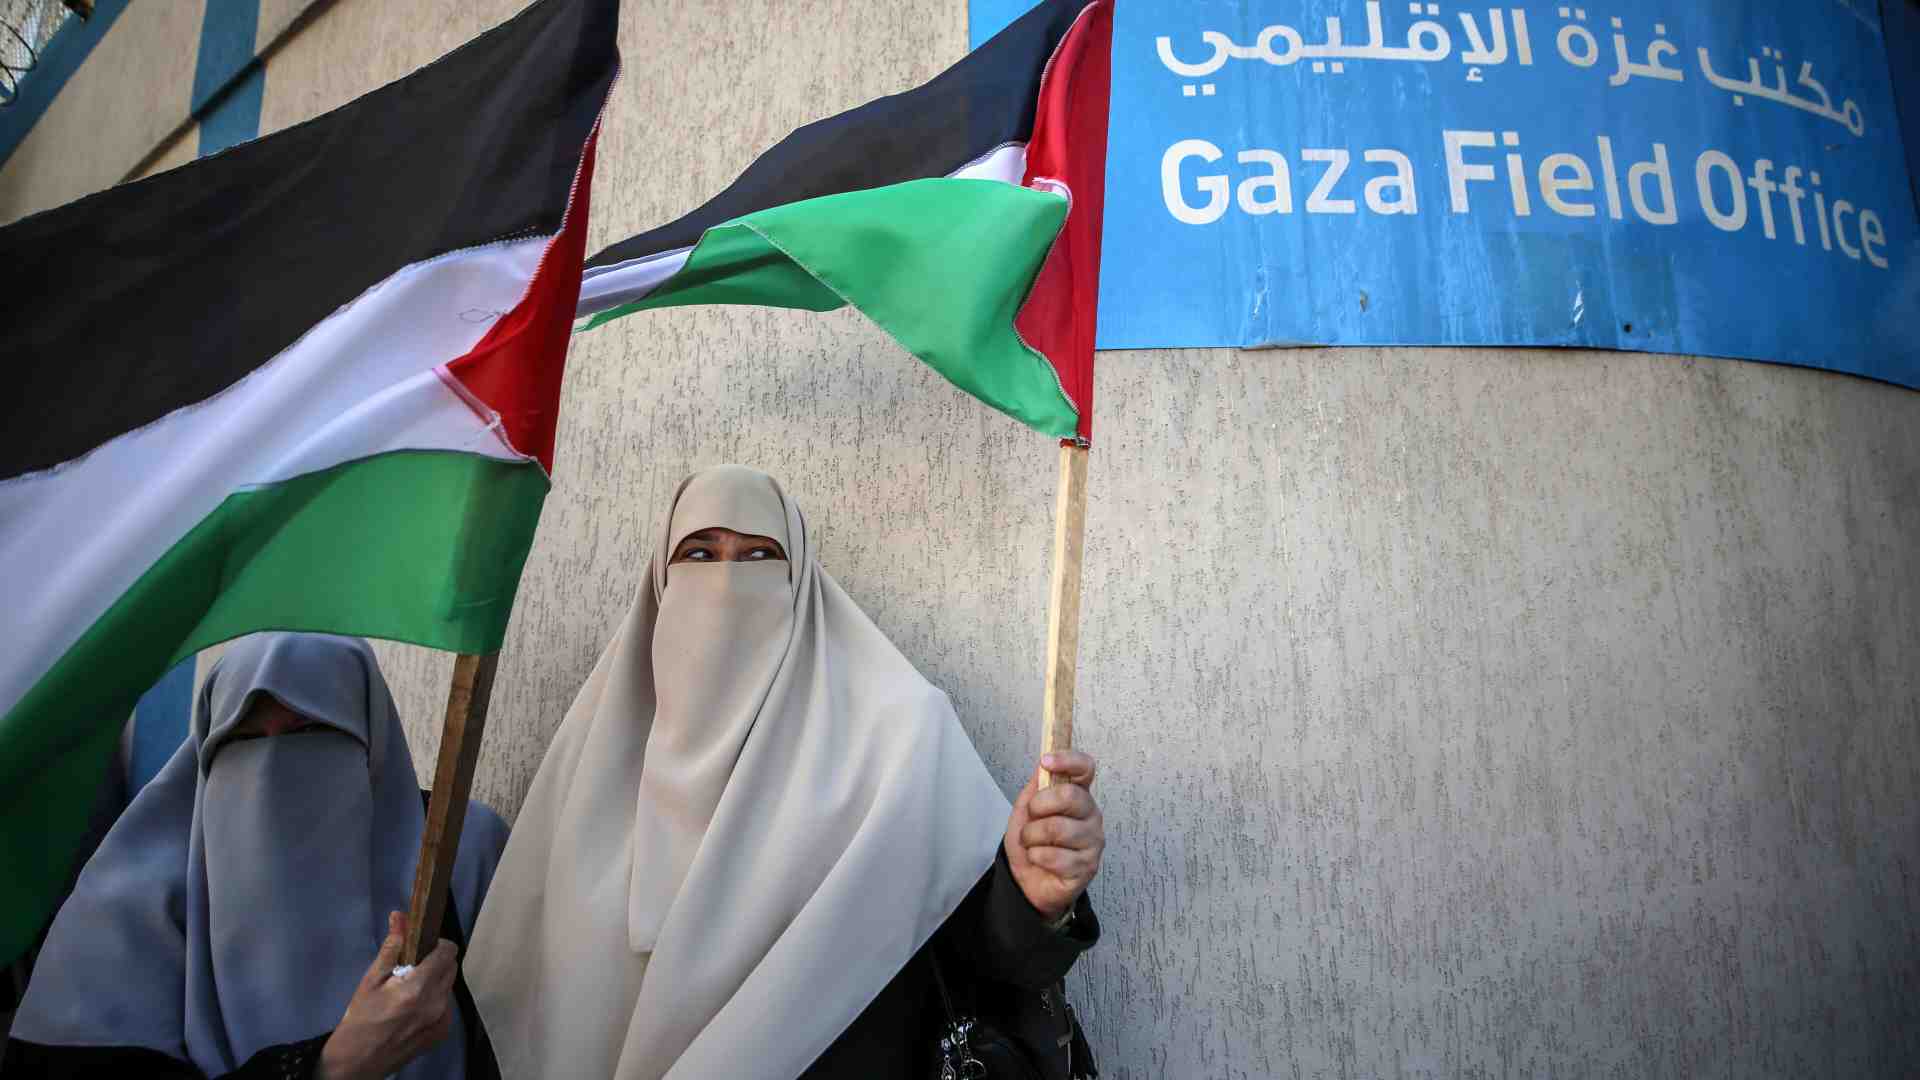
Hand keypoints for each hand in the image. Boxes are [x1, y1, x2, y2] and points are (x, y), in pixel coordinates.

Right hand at [317, 912, 457, 1079]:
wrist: (357, 1061)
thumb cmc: (360, 1018)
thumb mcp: (371, 979)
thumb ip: (391, 947)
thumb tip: (400, 916)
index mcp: (418, 988)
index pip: (447, 952)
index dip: (437, 944)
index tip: (422, 947)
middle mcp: (436, 1003)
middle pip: (451, 967)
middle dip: (435, 961)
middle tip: (411, 968)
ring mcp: (442, 1020)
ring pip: (448, 986)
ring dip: (436, 981)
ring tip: (410, 991)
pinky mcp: (442, 1033)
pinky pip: (446, 1005)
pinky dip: (435, 1000)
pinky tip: (413, 1008)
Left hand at [1004, 751, 1103, 922]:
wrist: (1027, 880)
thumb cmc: (1032, 841)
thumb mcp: (1027, 809)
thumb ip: (1037, 786)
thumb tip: (1044, 762)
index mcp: (1078, 795)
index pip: (1085, 768)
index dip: (1068, 760)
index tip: (1046, 761)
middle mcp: (1091, 815)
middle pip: (1070, 796)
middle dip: (1039, 807)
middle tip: (1032, 818)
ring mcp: (1093, 841)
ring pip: (1057, 829)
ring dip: (1032, 837)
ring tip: (1033, 843)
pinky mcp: (1088, 866)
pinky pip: (1055, 856)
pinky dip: (1037, 857)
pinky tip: (1040, 859)